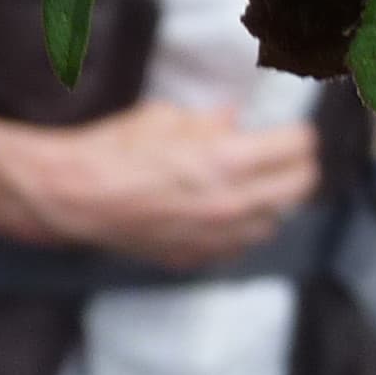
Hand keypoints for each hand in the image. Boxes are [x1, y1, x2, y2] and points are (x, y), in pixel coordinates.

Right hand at [0, 100, 318, 267]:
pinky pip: (239, 245)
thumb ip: (208, 122)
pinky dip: (243, 228)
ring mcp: (216, 236)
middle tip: (292, 155)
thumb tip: (233, 118)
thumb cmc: (114, 151)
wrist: (75, 197)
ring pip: (274, 222)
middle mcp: (230, 203)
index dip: (300, 135)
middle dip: (300, 167)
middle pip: (300, 188)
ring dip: (274, 201)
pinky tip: (228, 211)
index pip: (297, 148)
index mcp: (225, 160)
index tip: (296, 131)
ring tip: (259, 184)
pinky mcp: (196, 257)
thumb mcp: (164, 119)